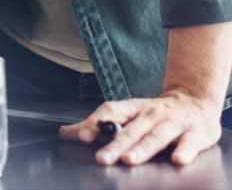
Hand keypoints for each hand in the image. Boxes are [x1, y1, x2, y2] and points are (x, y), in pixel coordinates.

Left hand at [58, 89, 223, 164]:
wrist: (195, 100)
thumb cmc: (155, 112)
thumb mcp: (128, 113)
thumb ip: (99, 124)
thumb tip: (65, 132)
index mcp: (133, 108)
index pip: (111, 112)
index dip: (96, 122)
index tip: (83, 135)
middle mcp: (150, 114)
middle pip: (130, 130)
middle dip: (115, 144)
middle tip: (101, 158)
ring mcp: (173, 123)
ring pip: (155, 137)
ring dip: (141, 148)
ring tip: (128, 159)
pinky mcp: (194, 134)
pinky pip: (189, 143)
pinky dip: (184, 151)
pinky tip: (178, 159)